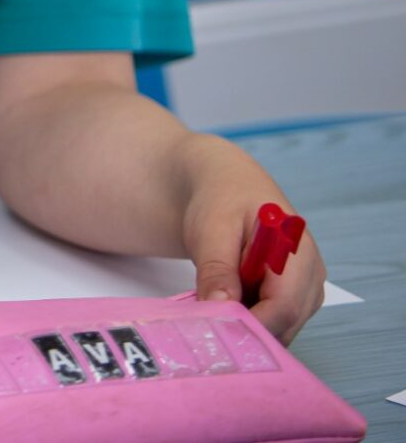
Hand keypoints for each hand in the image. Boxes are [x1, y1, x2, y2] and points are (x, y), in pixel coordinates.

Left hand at [182, 184, 326, 343]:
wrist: (228, 186)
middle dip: (247, 330)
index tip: (216, 331)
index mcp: (296, 251)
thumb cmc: (221, 201)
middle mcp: (311, 275)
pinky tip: (227, 303)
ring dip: (247, 326)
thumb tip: (220, 307)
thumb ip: (216, 269)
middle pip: (285, 324)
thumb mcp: (211, 229)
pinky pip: (276, 322)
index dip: (251, 325)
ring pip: (281, 329)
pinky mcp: (294, 297)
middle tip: (206, 323)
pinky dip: (250, 320)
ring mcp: (306, 289)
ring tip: (214, 304)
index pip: (284, 306)